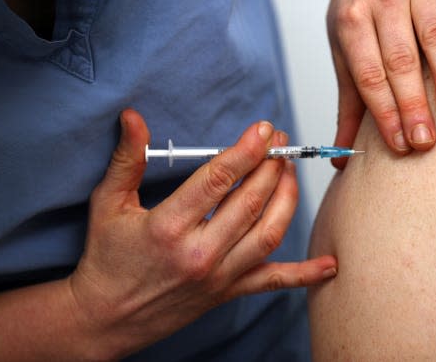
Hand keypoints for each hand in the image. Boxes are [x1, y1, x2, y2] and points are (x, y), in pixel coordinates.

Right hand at [68, 109, 336, 359]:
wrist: (106, 318)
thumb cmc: (106, 259)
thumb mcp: (108, 204)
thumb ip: (127, 159)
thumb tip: (133, 118)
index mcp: (168, 226)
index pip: (218, 179)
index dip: (246, 149)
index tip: (264, 129)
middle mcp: (199, 253)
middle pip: (250, 201)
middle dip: (271, 165)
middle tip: (280, 141)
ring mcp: (218, 276)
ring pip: (268, 233)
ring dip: (287, 199)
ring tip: (290, 172)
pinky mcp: (228, 292)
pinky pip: (272, 282)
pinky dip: (304, 274)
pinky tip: (329, 264)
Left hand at [328, 0, 435, 166]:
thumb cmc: (360, 11)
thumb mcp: (344, 52)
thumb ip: (349, 104)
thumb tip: (340, 158)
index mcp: (352, 22)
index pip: (369, 75)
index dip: (384, 112)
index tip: (400, 145)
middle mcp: (383, 0)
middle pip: (400, 59)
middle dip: (413, 104)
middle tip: (426, 141)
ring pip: (435, 35)